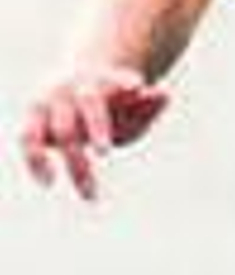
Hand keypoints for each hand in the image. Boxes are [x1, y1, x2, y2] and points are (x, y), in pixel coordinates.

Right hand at [20, 67, 168, 199]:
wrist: (71, 88)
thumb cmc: (112, 106)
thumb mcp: (133, 107)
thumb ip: (148, 105)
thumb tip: (165, 95)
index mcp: (103, 80)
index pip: (114, 80)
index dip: (122, 83)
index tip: (137, 87)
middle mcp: (75, 87)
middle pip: (89, 104)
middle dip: (98, 127)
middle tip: (106, 152)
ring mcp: (51, 102)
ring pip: (62, 130)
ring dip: (77, 163)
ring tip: (92, 194)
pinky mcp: (34, 120)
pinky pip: (29, 139)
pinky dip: (35, 160)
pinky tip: (48, 182)